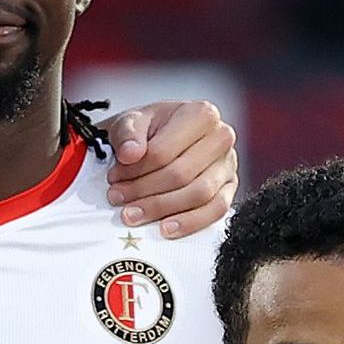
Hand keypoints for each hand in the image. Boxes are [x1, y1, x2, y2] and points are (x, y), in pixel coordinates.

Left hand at [100, 99, 239, 234]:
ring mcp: (229, 164)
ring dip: (161, 208)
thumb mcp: (131, 122)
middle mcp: (221, 137)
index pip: (164, 151)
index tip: (114, 178)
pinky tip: (165, 230)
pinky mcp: (230, 189)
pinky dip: (190, 222)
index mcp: (201, 114)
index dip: (136, 170)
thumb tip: (130, 153)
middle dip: (144, 191)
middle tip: (118, 199)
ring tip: (132, 215)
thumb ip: (127, 133)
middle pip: (181, 174)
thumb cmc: (148, 131)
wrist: (158, 141)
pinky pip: (216, 210)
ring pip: (198, 194)